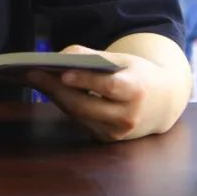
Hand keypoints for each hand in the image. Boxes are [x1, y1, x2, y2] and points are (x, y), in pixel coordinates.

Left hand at [27, 44, 182, 141]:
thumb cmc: (139, 75)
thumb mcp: (123, 60)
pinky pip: (81, 121)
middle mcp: (128, 116)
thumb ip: (94, 57)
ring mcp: (117, 132)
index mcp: (137, 92)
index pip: (108, 87)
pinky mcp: (108, 140)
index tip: (62, 72)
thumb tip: (62, 56)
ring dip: (56, 98)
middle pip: (86, 105)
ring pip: (79, 115)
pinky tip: (51, 92)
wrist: (163, 103)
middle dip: (57, 89)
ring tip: (36, 80)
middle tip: (33, 74)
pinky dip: (66, 106)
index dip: (85, 81)